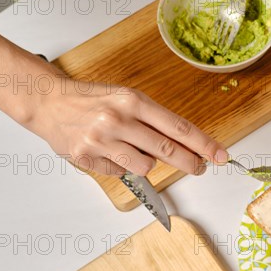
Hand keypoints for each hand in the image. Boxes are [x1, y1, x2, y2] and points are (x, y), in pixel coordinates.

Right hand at [32, 80, 228, 175]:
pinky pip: (120, 172)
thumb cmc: (94, 99)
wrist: (49, 101)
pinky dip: (122, 166)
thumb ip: (155, 121)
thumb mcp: (127, 98)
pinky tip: (109, 152)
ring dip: (147, 163)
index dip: (204, 144)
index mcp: (132, 100)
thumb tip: (189, 145)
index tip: (221, 155)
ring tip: (133, 149)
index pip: (178, 128)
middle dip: (190, 162)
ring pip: (145, 166)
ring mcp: (101, 140)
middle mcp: (118, 119)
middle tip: (201, 167)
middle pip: (167, 150)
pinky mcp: (87, 157)